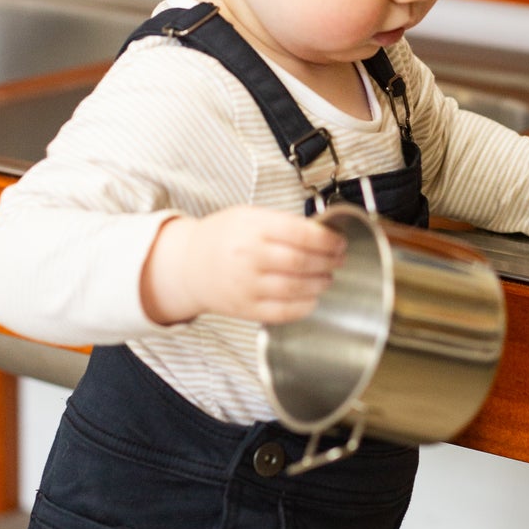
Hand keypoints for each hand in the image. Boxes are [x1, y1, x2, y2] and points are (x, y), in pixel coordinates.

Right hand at [140, 207, 346, 325]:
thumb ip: (284, 223)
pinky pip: (283, 312)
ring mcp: (246, 285)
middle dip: (328, 262)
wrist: (189, 265)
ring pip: (296, 288)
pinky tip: (312, 297)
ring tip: (327, 277)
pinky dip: (304, 307)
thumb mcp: (250, 216)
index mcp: (252, 228)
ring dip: (320, 283)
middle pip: (302, 262)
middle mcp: (249, 257)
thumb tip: (324, 233)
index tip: (339, 242)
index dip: (328, 240)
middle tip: (338, 260)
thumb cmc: (224, 237)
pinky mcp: (246, 309)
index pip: (301, 233)